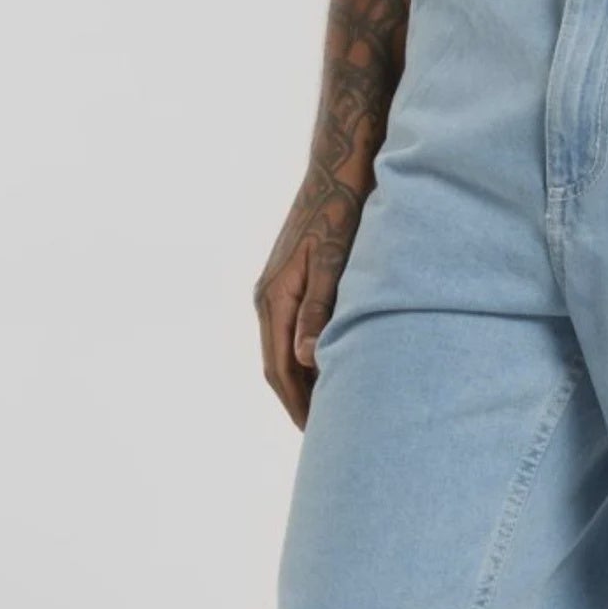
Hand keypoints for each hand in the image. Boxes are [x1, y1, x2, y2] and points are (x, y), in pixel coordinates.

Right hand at [253, 168, 367, 427]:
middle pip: (275, 366)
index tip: (315, 432)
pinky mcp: (287, 284)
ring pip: (281, 352)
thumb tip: (305, 359)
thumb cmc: (341, 215)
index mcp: (273, 299)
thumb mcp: (334, 265)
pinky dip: (302, 360)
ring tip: (323, 411)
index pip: (279, 368)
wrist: (336, 173)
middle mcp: (266, 298)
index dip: (296, 403)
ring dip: (298, 383)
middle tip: (320, 435)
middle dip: (295, 401)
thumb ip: (319, 312)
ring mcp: (274, 290)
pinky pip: (288, 334)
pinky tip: (323, 371)